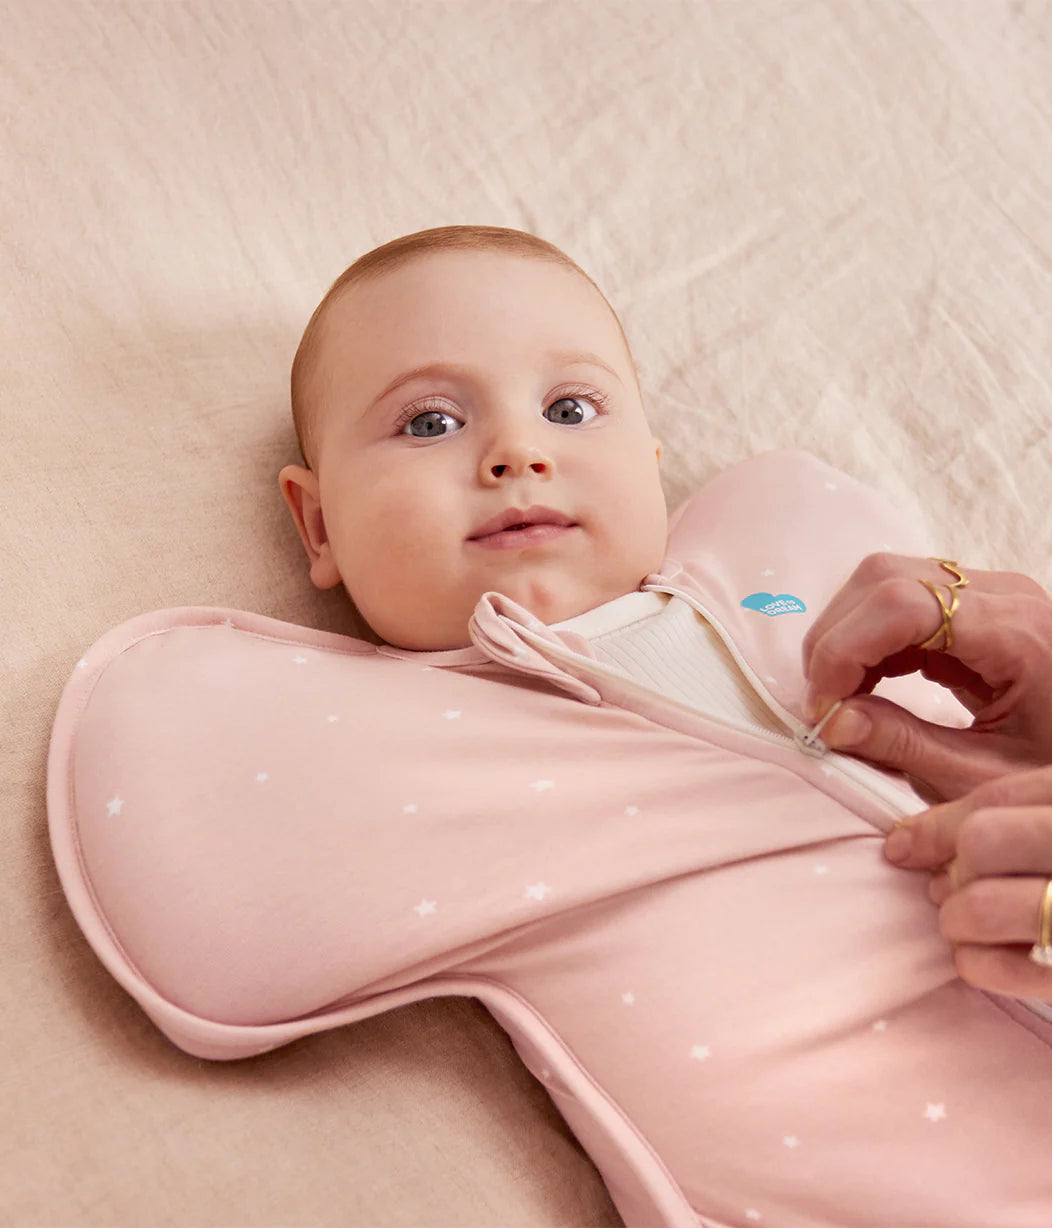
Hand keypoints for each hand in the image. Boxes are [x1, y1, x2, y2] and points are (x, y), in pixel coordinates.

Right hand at [802, 553, 1051, 801]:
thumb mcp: (984, 777)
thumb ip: (905, 748)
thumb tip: (832, 723)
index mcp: (1017, 634)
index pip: (901, 605)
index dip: (845, 650)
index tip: (822, 709)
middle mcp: (1002, 595)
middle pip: (884, 579)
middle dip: (836, 641)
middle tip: (823, 705)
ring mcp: (988, 592)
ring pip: (884, 580)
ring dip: (846, 637)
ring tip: (840, 697)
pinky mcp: (973, 604)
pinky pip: (900, 599)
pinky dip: (868, 640)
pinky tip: (864, 685)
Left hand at [883, 765, 1051, 1002]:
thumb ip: (1023, 815)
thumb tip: (909, 842)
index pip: (996, 800)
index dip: (937, 825)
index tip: (904, 845)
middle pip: (983, 843)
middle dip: (953, 871)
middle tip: (949, 889)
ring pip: (982, 906)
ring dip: (958, 919)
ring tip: (965, 925)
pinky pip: (1008, 969)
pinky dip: (979, 964)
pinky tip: (982, 958)